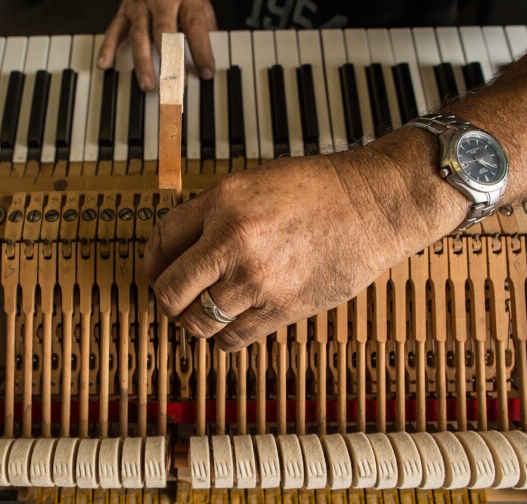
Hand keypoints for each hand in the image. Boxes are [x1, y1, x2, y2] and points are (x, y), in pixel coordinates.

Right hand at [98, 0, 216, 90]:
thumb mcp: (199, 3)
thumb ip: (205, 28)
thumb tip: (211, 57)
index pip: (195, 26)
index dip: (201, 51)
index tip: (206, 72)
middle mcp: (161, 1)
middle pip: (164, 32)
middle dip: (169, 60)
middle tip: (174, 84)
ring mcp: (140, 7)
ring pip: (139, 35)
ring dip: (142, 62)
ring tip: (147, 84)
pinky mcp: (124, 11)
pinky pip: (114, 30)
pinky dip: (108, 48)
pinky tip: (104, 64)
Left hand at [144, 137, 462, 351]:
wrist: (374, 205)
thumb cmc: (321, 190)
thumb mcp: (257, 183)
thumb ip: (217, 213)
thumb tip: (186, 246)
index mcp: (223, 202)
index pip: (161, 239)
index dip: (152, 260)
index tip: (156, 270)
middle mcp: (232, 241)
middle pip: (169, 289)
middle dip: (164, 299)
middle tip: (173, 300)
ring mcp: (256, 279)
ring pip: (197, 321)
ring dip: (192, 322)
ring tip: (201, 314)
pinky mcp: (281, 308)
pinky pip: (232, 339)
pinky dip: (223, 337)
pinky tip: (230, 324)